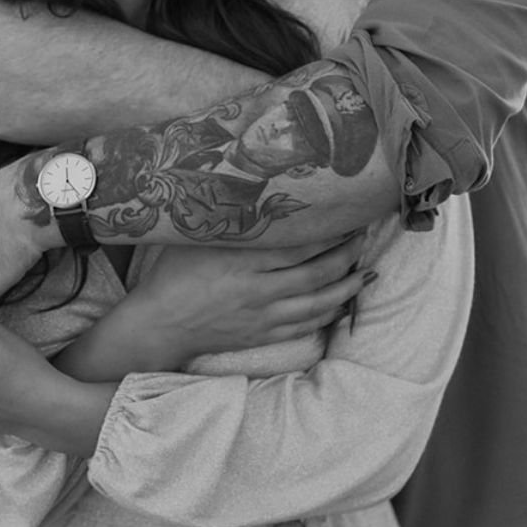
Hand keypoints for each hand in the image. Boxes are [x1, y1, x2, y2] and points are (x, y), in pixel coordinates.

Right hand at [122, 234, 373, 369]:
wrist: (159, 325)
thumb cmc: (173, 274)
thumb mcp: (197, 239)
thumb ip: (228, 220)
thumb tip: (255, 191)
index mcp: (241, 262)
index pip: (297, 247)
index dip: (327, 233)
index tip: (345, 218)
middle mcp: (257, 291)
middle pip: (315, 274)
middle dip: (345, 255)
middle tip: (363, 237)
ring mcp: (262, 317)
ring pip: (317, 304)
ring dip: (346, 287)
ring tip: (367, 271)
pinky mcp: (262, 335)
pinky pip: (305, 327)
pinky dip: (328, 315)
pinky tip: (343, 304)